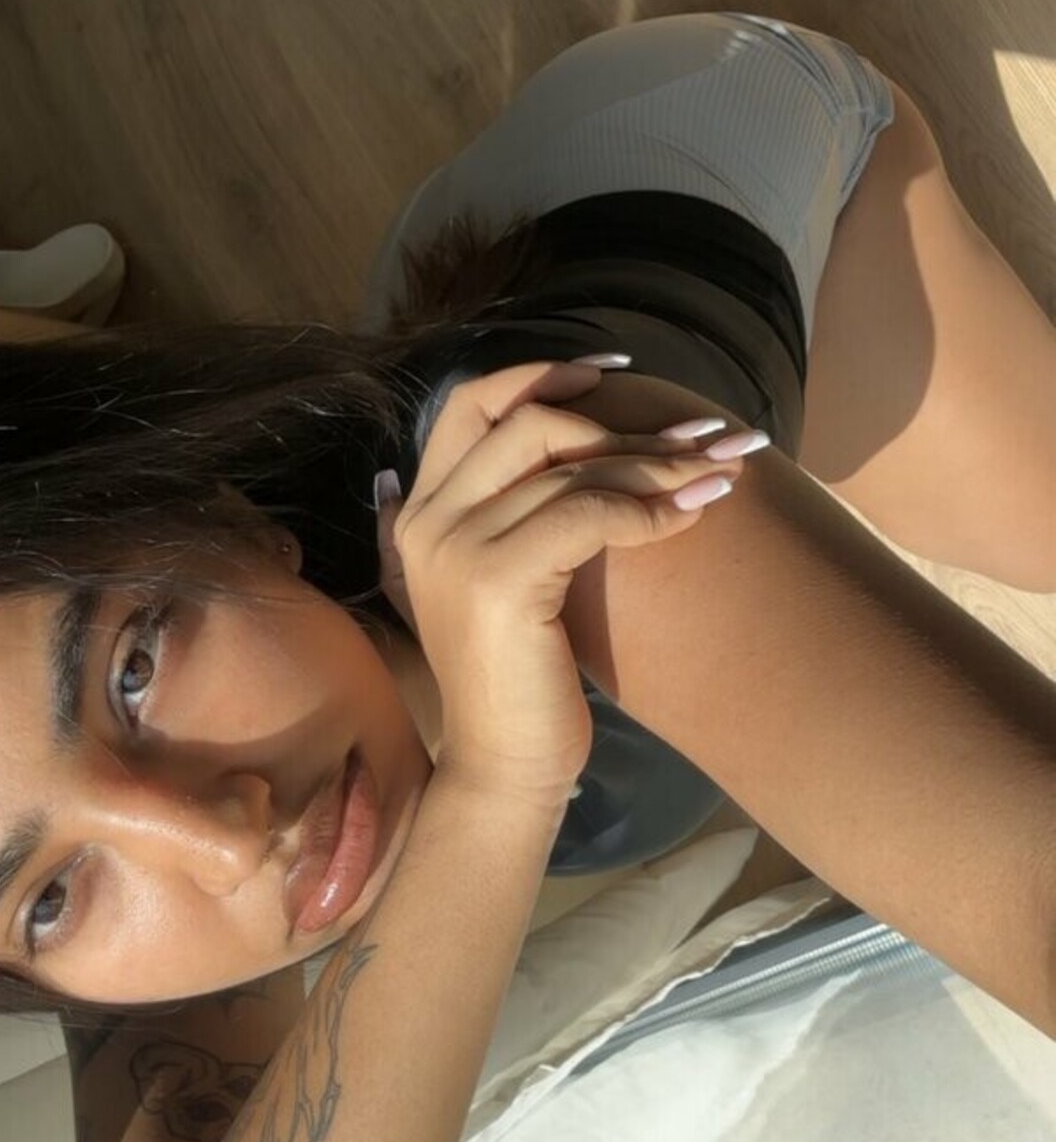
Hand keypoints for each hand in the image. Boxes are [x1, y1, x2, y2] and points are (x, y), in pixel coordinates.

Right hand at [374, 360, 746, 815]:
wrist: (504, 769)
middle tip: (708, 433)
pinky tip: (694, 514)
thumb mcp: (498, 584)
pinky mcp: (496, 578)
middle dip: (629, 422)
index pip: (475, 403)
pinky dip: (648, 507)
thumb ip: (496, 519)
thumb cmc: (520, 682)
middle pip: (532, 422)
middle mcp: (425, 518)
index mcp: (419, 511)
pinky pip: (587, 512)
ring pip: (569, 465)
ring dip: (658, 461)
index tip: (623, 374)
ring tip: (723, 469)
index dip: (546, 372)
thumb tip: (534, 460)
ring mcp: (455, 546)